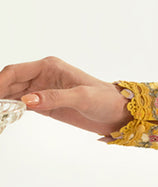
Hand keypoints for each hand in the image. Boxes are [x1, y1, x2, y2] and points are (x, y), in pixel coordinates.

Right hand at [0, 56, 130, 135]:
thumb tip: (27, 100)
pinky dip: (9, 111)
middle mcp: (42, 75)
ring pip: (11, 95)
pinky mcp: (44, 104)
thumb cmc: (105, 100)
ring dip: (1, 104)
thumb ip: (54, 98)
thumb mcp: (82, 97)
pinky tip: (3, 119)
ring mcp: (41, 90)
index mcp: (49, 66)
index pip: (15, 72)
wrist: (118, 113)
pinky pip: (20, 105)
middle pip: (9, 83)